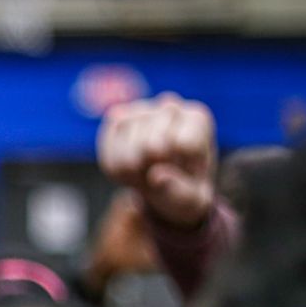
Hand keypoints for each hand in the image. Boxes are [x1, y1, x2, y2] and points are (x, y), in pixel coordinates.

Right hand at [97, 92, 217, 229]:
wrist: (163, 182)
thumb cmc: (183, 188)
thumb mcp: (191, 200)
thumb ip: (180, 191)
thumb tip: (157, 176)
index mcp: (198, 120)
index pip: (183, 146)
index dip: (175, 170)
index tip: (180, 174)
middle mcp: (170, 106)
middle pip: (151, 147)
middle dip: (150, 171)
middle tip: (157, 174)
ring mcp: (142, 109)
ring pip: (126, 146)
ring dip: (130, 170)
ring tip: (142, 171)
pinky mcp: (118, 117)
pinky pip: (107, 144)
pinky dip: (112, 165)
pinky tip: (126, 168)